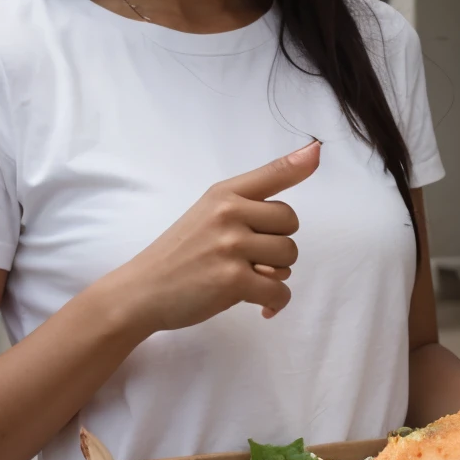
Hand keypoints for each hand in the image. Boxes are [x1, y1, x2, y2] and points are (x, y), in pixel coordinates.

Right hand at [111, 141, 319, 330]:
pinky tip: (261, 307)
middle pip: (291, 224)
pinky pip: (279, 291)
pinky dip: (275, 303)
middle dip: (279, 245)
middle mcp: (228, 214)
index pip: (271, 174)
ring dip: (276, 274)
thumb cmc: (179, 253)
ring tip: (248, 279)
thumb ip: (246, 203)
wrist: (142, 290)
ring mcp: (230, 246)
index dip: (298, 164)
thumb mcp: (206, 214)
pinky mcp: (233, 281)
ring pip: (289, 258)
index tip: (317, 152)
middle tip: (252, 259)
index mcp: (223, 194)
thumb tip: (290, 186)